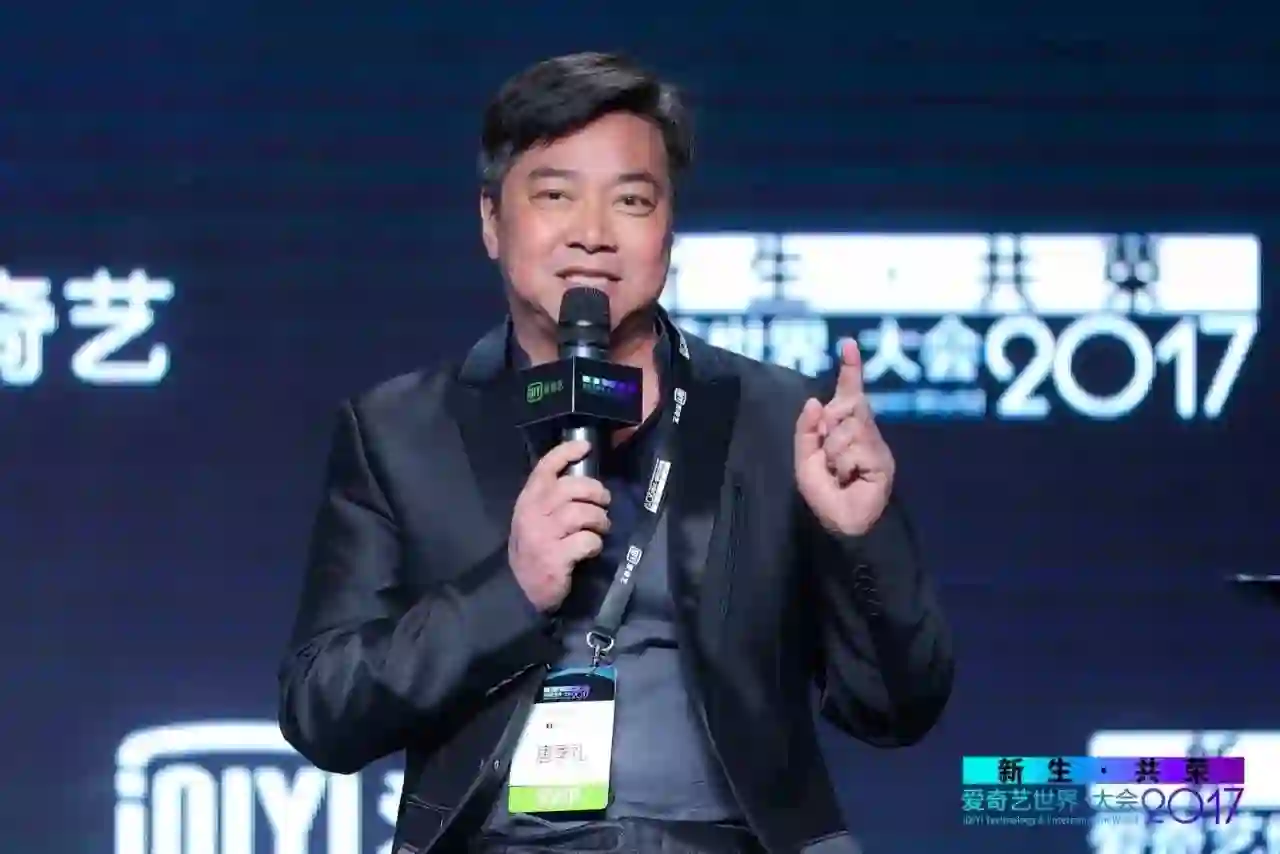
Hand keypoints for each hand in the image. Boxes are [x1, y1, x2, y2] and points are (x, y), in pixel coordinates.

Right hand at [509, 440, 610, 611]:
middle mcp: (533, 513)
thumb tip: (580, 481)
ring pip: (583, 513)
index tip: (586, 447)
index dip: (566, 452)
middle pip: (572, 487)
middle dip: (595, 492)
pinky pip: (587, 540)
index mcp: (527, 500)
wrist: (522, 591)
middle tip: (603, 502)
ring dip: (599, 520)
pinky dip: (595, 544)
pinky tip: (591, 549)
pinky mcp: (556, 557)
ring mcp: (543, 535)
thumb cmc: (533, 551)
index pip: (545, 467)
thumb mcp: (533, 519)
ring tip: (600, 527)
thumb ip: (548, 500)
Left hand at [794, 339, 895, 536]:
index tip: (848, 345)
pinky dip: (845, 463)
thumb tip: (815, 401)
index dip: (849, 371)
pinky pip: (856, 447)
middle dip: (831, 425)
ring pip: (849, 426)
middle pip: (849, 405)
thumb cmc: (824, 494)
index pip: (848, 394)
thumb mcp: (805, 460)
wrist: (840, 523)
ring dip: (834, 452)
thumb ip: (807, 431)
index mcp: (843, 429)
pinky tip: (849, 477)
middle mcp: (862, 432)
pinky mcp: (882, 459)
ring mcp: (874, 444)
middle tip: (830, 456)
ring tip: (838, 473)